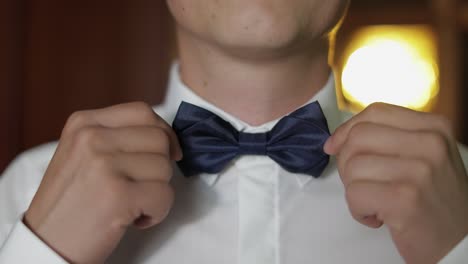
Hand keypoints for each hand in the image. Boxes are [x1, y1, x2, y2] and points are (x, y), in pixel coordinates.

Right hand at [24, 102, 181, 263]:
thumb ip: (117, 138)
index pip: (142, 112)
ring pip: (165, 167)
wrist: (46, 245)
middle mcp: (92, 138)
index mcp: (83, 124)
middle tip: (139, 187)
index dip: (163, 132)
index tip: (168, 152)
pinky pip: (165, 195)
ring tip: (131, 204)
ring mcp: (104, 164)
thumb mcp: (82, 155)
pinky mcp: (118, 194)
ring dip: (157, 192)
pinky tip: (133, 219)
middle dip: (159, 167)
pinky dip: (157, 212)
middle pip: (159, 138)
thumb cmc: (70, 204)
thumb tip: (165, 137)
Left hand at [324, 103, 467, 263]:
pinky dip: (358, 210)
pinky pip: (354, 194)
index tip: (334, 146)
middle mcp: (430, 144)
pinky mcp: (405, 199)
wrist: (462, 244)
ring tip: (377, 203)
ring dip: (354, 191)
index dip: (347, 129)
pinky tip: (379, 218)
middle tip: (363, 184)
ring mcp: (420, 170)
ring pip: (352, 166)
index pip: (375, 112)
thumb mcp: (423, 157)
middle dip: (347, 163)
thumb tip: (336, 141)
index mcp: (434, 128)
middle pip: (358, 137)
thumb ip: (388, 140)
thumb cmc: (434, 201)